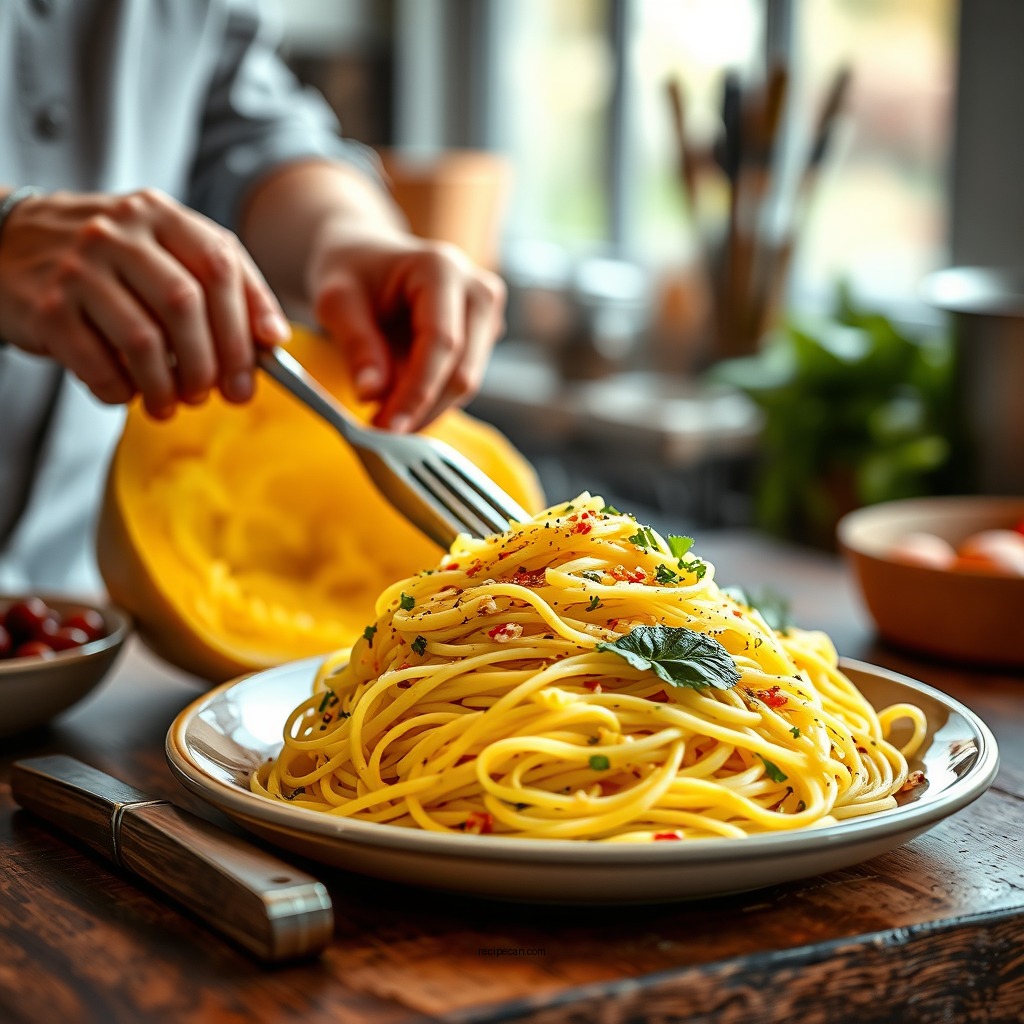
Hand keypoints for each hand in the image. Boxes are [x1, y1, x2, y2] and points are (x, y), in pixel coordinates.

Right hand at [0, 188, 290, 418]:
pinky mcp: (47, 309)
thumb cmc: (104, 258)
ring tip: (175, 402)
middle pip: (186, 304)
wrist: (3, 243)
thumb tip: (272, 339)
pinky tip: (129, 393)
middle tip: (220, 393)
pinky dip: (123, 391)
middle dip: (213, 361)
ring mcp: (78, 269)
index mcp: (158, 215)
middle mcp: (117, 234)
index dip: (250, 317)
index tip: (266, 358)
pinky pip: (99, 365)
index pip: (220, 263)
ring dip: (170, 386)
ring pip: (145, 341)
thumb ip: (218, 284)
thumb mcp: (161, 249)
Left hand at [308, 230, 506, 431]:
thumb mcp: (337, 300)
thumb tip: (372, 394)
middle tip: (379, 430)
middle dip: (420, 408)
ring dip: (425, 408)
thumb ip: (356, 344)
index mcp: (442, 268)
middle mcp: (478, 289)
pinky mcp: (484, 336)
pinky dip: (430, 400)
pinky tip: (400, 404)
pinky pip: (460, 381)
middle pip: (461, 370)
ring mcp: (487, 314)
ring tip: (383, 415)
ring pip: (465, 383)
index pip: (441, 342)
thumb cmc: (351, 271)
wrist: (367, 256)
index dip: (416, 391)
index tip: (388, 427)